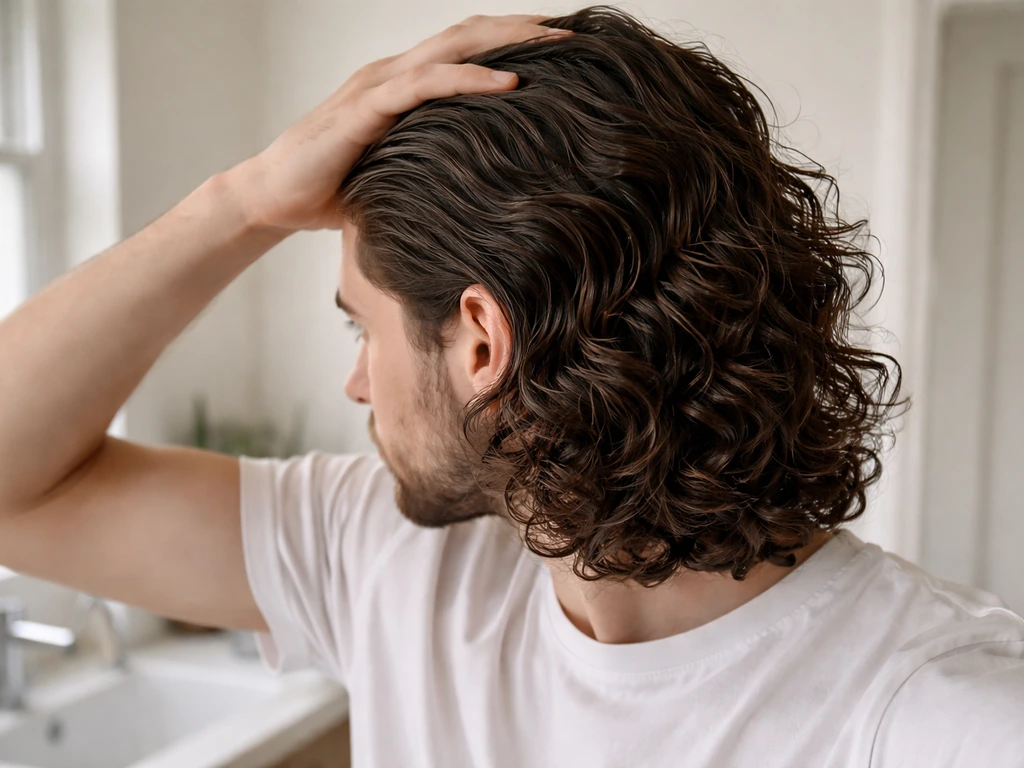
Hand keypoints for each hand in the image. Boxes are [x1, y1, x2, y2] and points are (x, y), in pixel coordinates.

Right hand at [235, 14, 571, 232]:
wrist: (271, 199)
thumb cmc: (332, 190)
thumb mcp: (397, 175)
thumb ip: (431, 168)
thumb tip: (477, 195)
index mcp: (403, 86)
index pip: (465, 50)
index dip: (512, 41)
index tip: (561, 48)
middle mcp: (394, 75)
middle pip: (469, 35)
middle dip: (523, 28)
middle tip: (575, 31)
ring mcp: (379, 86)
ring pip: (453, 47)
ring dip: (509, 40)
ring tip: (558, 42)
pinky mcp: (365, 107)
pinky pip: (425, 83)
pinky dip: (470, 78)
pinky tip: (510, 82)